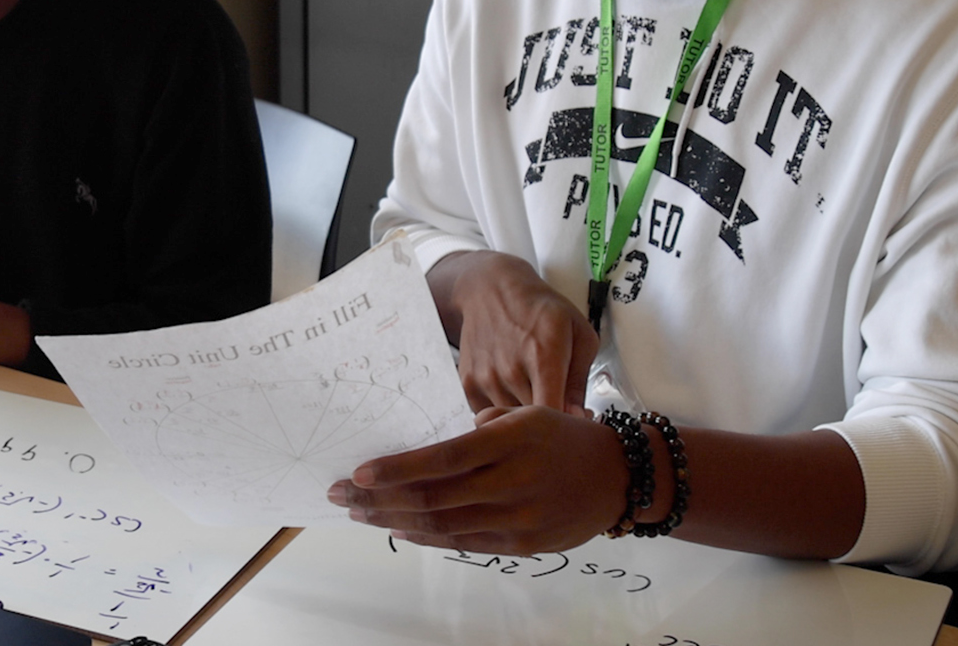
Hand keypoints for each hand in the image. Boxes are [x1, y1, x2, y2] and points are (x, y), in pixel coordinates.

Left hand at [327, 406, 627, 554]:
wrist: (617, 478)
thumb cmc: (563, 437)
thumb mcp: (526, 413)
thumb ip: (481, 428)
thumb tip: (430, 448)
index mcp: (512, 439)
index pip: (443, 457)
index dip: (397, 469)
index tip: (359, 471)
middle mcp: (513, 481)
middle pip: (433, 497)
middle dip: (378, 497)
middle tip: (340, 493)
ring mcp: (518, 518)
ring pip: (442, 525)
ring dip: (393, 520)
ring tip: (359, 513)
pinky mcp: (522, 545)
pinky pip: (464, 544)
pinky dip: (427, 537)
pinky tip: (400, 529)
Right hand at [429, 251, 598, 411]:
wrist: (492, 290)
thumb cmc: (540, 310)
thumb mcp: (579, 334)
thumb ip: (579, 382)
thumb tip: (577, 419)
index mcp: (544, 356)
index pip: (552, 412)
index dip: (563, 428)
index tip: (570, 425)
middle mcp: (511, 369)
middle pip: (532, 423)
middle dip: (546, 421)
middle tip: (553, 401)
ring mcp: (486, 377)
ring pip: (509, 422)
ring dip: (522, 415)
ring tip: (530, 388)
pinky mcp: (468, 383)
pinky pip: (488, 416)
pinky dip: (501, 410)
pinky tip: (511, 388)